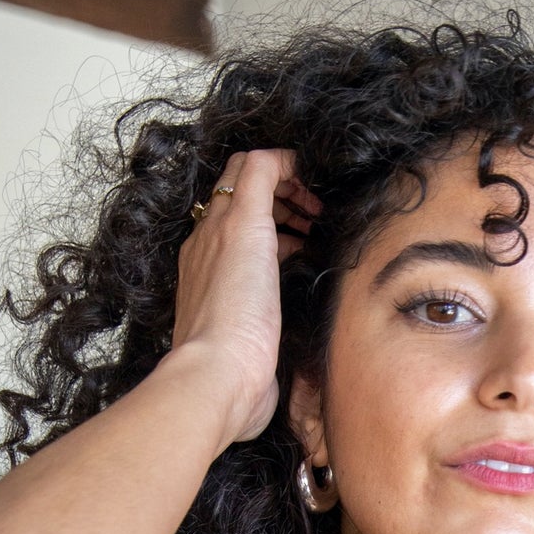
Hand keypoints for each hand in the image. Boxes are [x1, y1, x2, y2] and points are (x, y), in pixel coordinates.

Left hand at [166, 148, 323, 446]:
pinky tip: (301, 274)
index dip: (282, 167)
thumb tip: (275, 156)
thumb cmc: (235, 309)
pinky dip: (282, 262)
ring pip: (255, 237)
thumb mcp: (246, 225)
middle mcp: (214, 249)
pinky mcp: (240, 318)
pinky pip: (260, 275)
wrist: (223, 377)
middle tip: (319, 211)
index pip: (244, 171)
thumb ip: (257, 180)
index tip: (315, 183)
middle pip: (249, 202)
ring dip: (286, 227)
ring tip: (316, 237)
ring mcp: (225, 284)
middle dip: (286, 196)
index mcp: (214, 224)